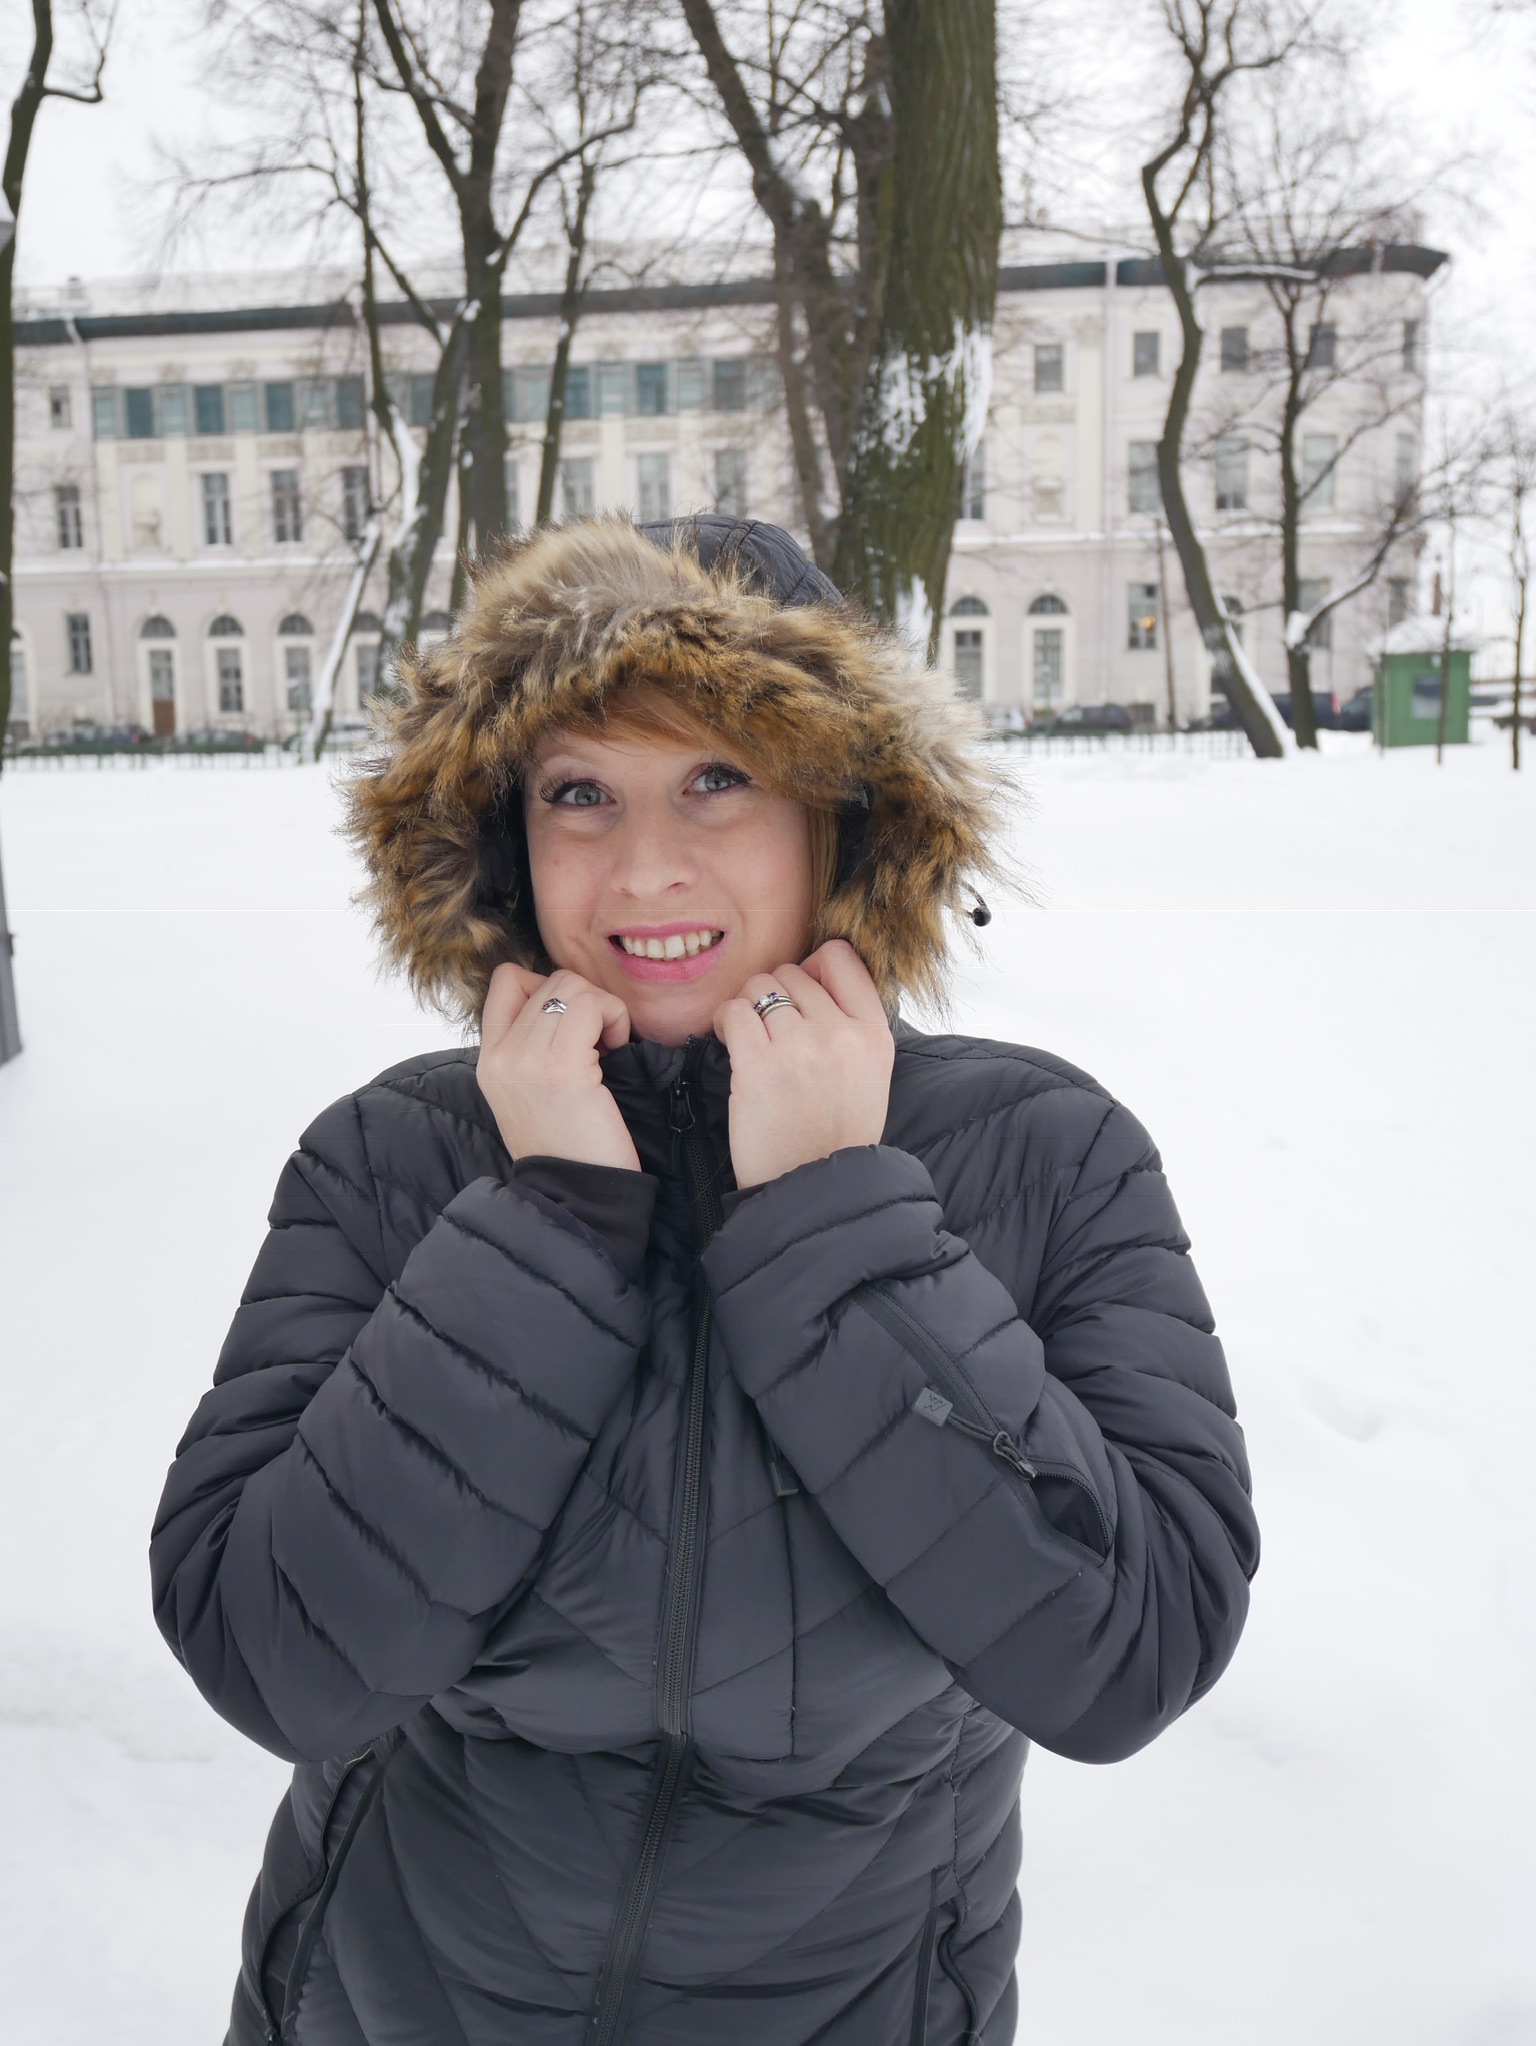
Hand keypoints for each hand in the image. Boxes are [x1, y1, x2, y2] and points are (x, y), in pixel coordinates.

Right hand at [477, 963, 639, 1171]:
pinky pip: (592, 1005)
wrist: (576, 1194)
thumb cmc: (569, 1146)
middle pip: (548, 980)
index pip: (507, 981)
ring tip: (607, 1050)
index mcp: (489, 1059)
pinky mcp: (562, 1065)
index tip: (572, 1024)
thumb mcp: (531, 1092)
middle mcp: (500, 1054)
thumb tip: (568, 1001)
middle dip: (585, 1001)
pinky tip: (616, 1052)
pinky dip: (615, 1019)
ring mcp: (526, 1057)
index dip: (548, 986)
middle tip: (599, 1043)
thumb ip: (533, 1047)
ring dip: (603, 1010)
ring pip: (572, 986)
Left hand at [713, 940, 894, 1188]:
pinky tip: (729, 1042)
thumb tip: (808, 975)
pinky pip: (734, 1012)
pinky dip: (725, 1021)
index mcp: (874, 1033)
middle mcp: (841, 1034)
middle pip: (792, 972)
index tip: (800, 996)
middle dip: (774, 994)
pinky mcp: (759, 1066)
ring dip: (747, 1008)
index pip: (840, 957)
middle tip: (769, 1030)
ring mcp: (800, 1047)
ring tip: (750, 1039)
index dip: (811, 968)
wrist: (813, 1187)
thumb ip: (850, 1022)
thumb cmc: (834, 1133)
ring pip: (759, 988)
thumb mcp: (870, 1072)